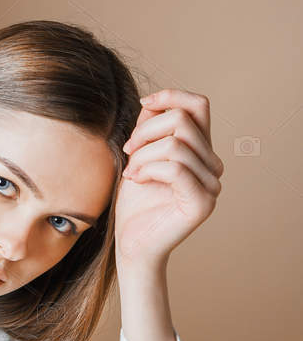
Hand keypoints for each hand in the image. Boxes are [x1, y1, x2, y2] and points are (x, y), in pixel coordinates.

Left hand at [115, 88, 222, 270]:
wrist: (132, 243)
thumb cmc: (135, 201)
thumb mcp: (139, 154)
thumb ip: (149, 128)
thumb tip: (153, 102)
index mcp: (202, 150)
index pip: (198, 106)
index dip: (170, 97)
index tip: (142, 105)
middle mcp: (213, 165)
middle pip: (183, 120)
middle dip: (146, 131)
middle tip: (128, 151)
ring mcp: (212, 185)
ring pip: (176, 145)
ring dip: (142, 155)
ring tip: (131, 172)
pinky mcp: (202, 203)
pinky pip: (174, 169)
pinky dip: (148, 170)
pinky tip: (137, 180)